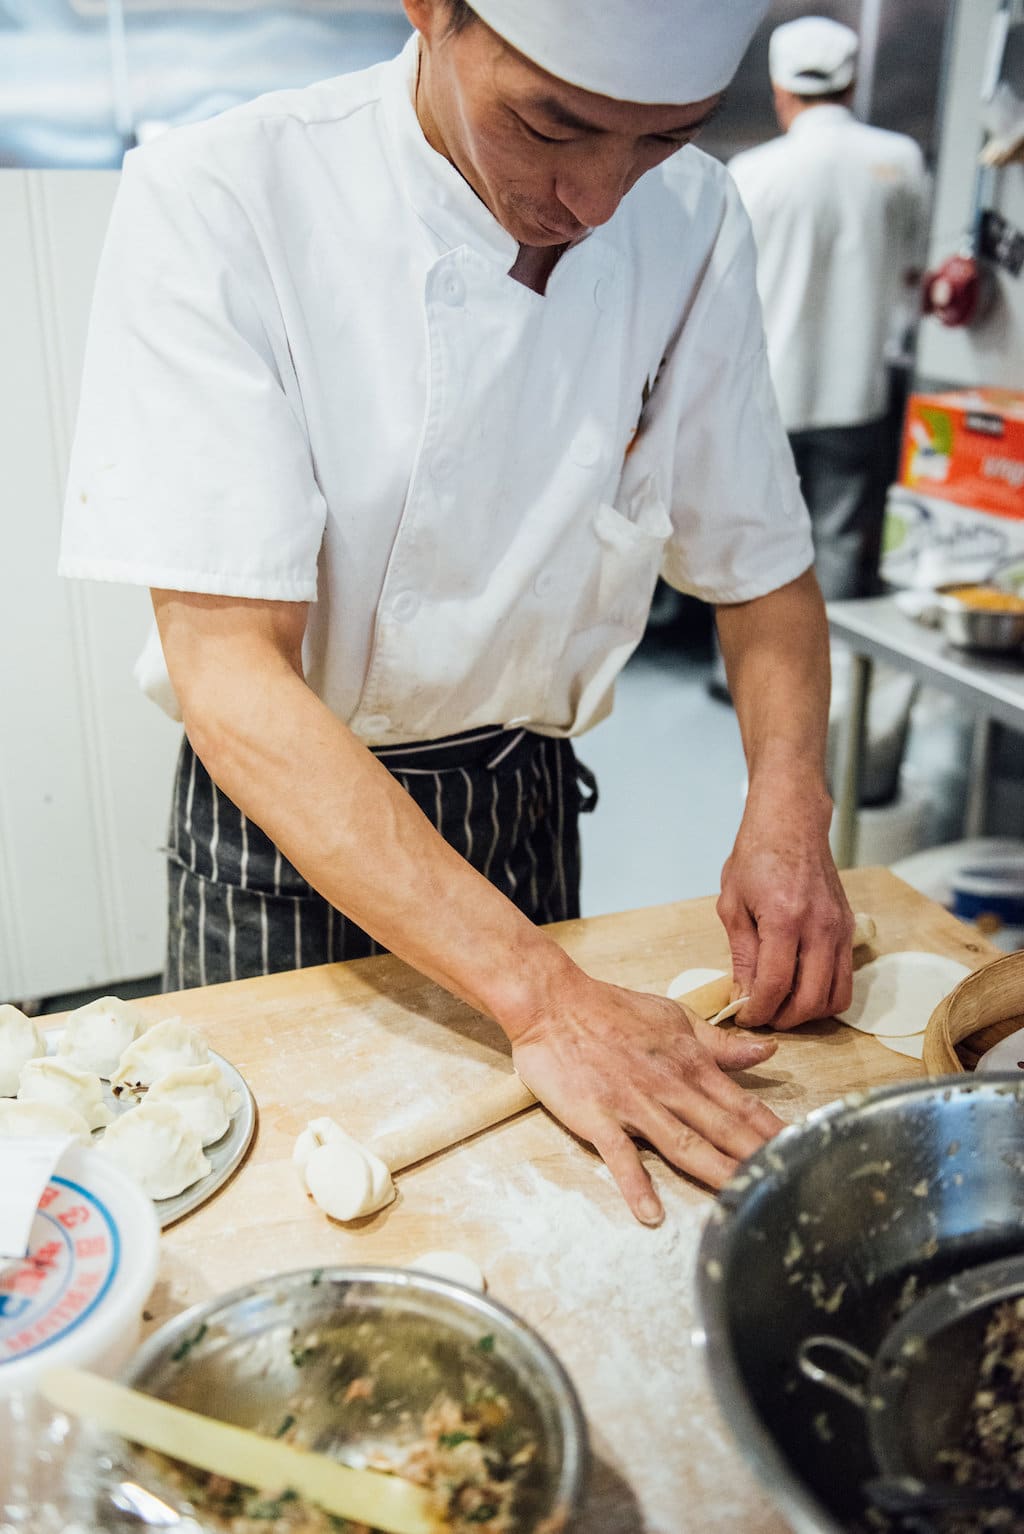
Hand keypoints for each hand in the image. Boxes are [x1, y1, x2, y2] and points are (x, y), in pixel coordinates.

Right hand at [508, 970, 784, 1224]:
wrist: (554, 1003)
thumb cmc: (613, 1009)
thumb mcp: (675, 1018)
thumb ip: (721, 1044)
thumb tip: (768, 1050)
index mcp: (690, 1064)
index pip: (742, 1104)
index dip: (772, 1132)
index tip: (802, 1154)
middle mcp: (669, 1086)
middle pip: (721, 1129)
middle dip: (757, 1159)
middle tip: (788, 1186)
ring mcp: (633, 1103)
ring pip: (682, 1144)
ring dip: (714, 1172)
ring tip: (741, 1202)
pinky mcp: (597, 1116)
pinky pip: (619, 1154)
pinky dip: (635, 1183)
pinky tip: (651, 1212)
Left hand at [718, 780, 853, 1029]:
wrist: (791, 823)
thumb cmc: (755, 856)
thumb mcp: (732, 904)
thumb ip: (742, 954)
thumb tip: (744, 995)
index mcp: (784, 919)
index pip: (776, 985)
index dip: (758, 1010)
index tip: (744, 1016)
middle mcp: (819, 928)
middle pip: (810, 1000)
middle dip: (783, 1019)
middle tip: (763, 1015)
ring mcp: (840, 929)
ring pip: (836, 997)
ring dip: (808, 1012)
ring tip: (783, 1005)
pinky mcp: (849, 929)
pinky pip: (845, 978)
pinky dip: (825, 994)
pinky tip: (802, 987)